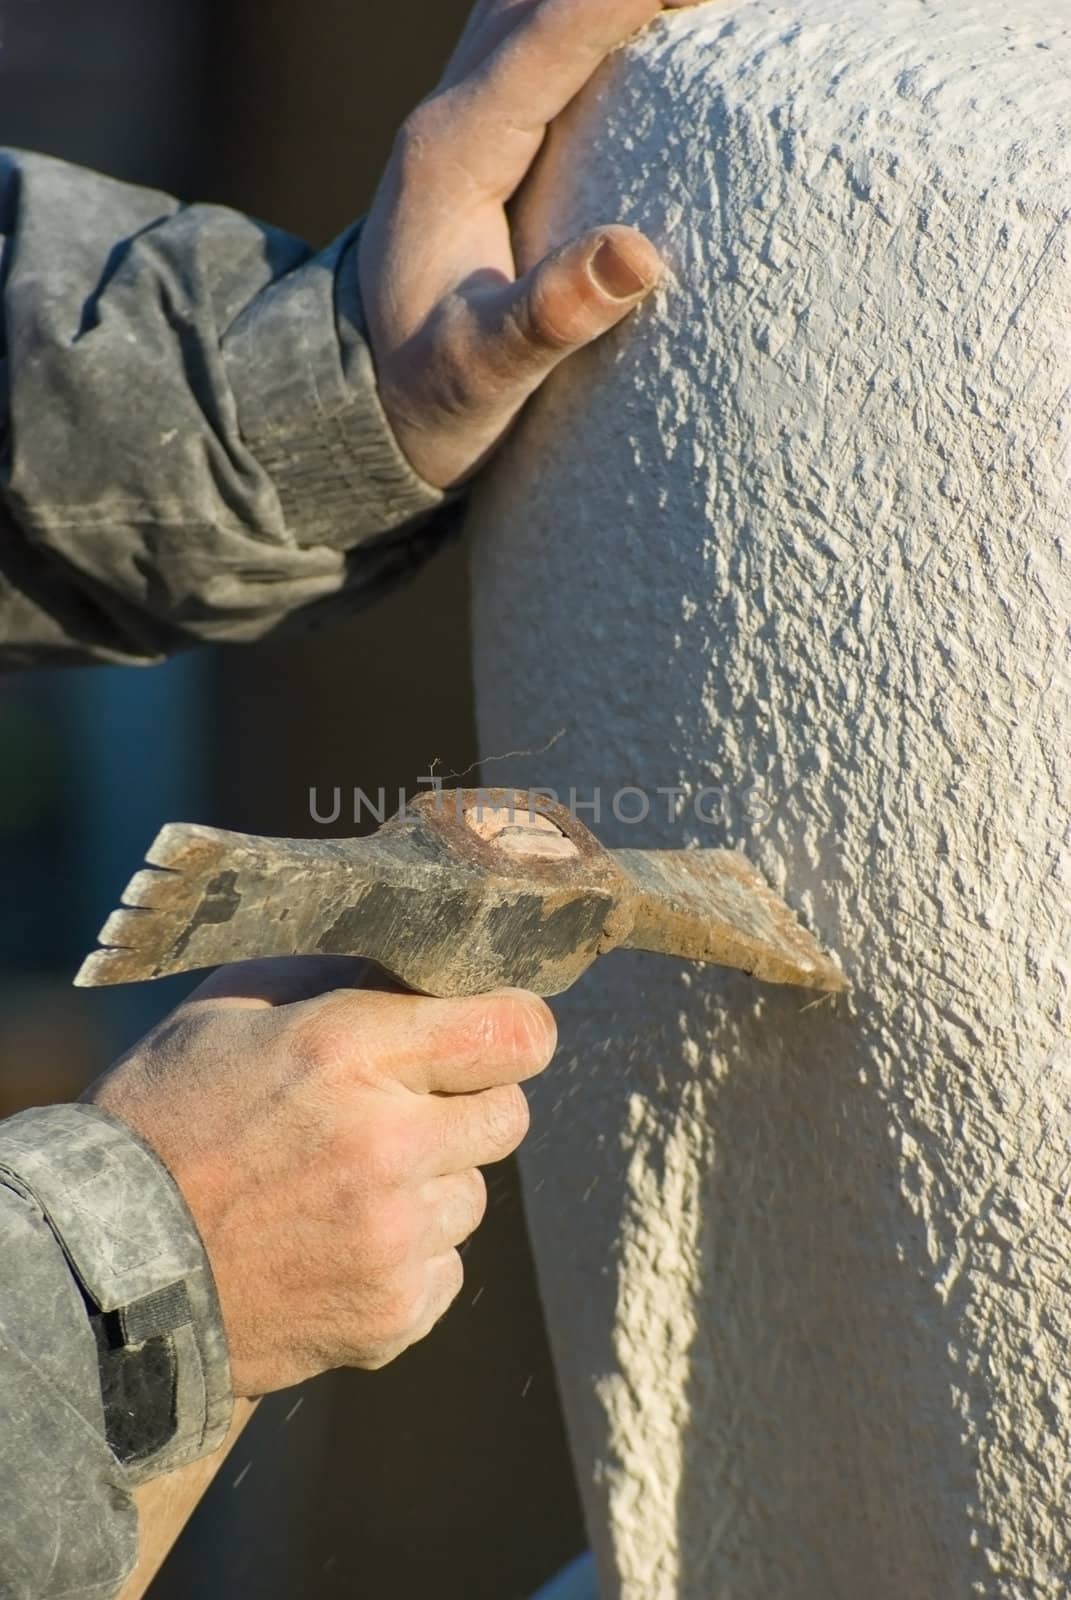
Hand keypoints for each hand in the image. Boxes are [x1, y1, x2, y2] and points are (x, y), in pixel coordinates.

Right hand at [85, 958, 555, 1394]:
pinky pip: (446, 1268)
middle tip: (401, 1110)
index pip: (515, 1030)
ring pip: (474, 1194)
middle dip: (467, 1104)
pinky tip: (336, 1242)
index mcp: (349, 1049)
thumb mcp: (233, 1007)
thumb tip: (424, 964)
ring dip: (430, 1185)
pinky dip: (407, 1256)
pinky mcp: (391, 1313)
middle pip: (510, 1113)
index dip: (515, 1027)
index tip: (496, 1030)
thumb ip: (339, 974)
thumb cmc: (164, 1118)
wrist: (104, 1268)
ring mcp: (393, 1237)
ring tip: (344, 1186)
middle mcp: (386, 1142)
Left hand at [359, 0, 707, 489]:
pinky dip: (601, 17)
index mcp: (451, 154)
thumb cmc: (429, 390)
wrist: (372, 397)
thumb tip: (639, 255)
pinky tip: (663, 27)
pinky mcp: (492, 125)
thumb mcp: (480, 373)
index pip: (544, 38)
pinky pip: (550, 36)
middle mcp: (454, 111)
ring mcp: (469, 110)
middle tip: (724, 5)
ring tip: (704, 11)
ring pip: (539, 1)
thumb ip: (549, 318)